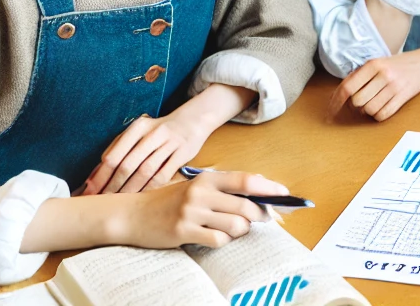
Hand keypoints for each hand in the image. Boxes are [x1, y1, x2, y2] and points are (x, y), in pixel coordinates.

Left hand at [84, 106, 214, 194]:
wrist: (193, 120)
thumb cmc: (159, 131)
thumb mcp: (139, 132)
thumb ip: (118, 149)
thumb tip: (95, 174)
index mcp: (138, 127)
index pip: (113, 155)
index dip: (100, 176)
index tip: (90, 191)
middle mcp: (153, 133)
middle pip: (127, 165)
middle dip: (111, 186)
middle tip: (102, 201)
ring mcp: (170, 143)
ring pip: (144, 172)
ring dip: (129, 190)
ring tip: (119, 203)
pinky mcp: (183, 153)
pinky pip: (163, 175)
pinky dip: (149, 188)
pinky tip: (141, 198)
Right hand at [116, 170, 283, 248]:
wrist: (132, 215)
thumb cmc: (168, 201)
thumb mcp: (195, 188)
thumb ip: (222, 189)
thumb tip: (259, 193)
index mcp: (206, 178)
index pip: (246, 181)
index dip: (270, 189)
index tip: (286, 196)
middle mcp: (201, 192)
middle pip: (246, 205)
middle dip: (262, 215)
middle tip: (267, 220)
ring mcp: (192, 212)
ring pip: (236, 224)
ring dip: (241, 230)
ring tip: (232, 228)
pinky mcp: (184, 231)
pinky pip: (218, 240)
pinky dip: (223, 241)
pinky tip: (214, 236)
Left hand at [329, 51, 419, 121]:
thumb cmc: (397, 64)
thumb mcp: (377, 63)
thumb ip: (359, 76)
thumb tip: (337, 95)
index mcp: (373, 64)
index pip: (347, 86)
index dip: (335, 101)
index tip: (330, 112)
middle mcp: (383, 74)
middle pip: (357, 100)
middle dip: (356, 105)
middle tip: (362, 101)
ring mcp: (394, 86)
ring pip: (369, 109)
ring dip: (368, 111)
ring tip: (374, 102)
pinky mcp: (403, 96)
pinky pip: (383, 115)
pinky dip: (379, 116)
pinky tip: (382, 108)